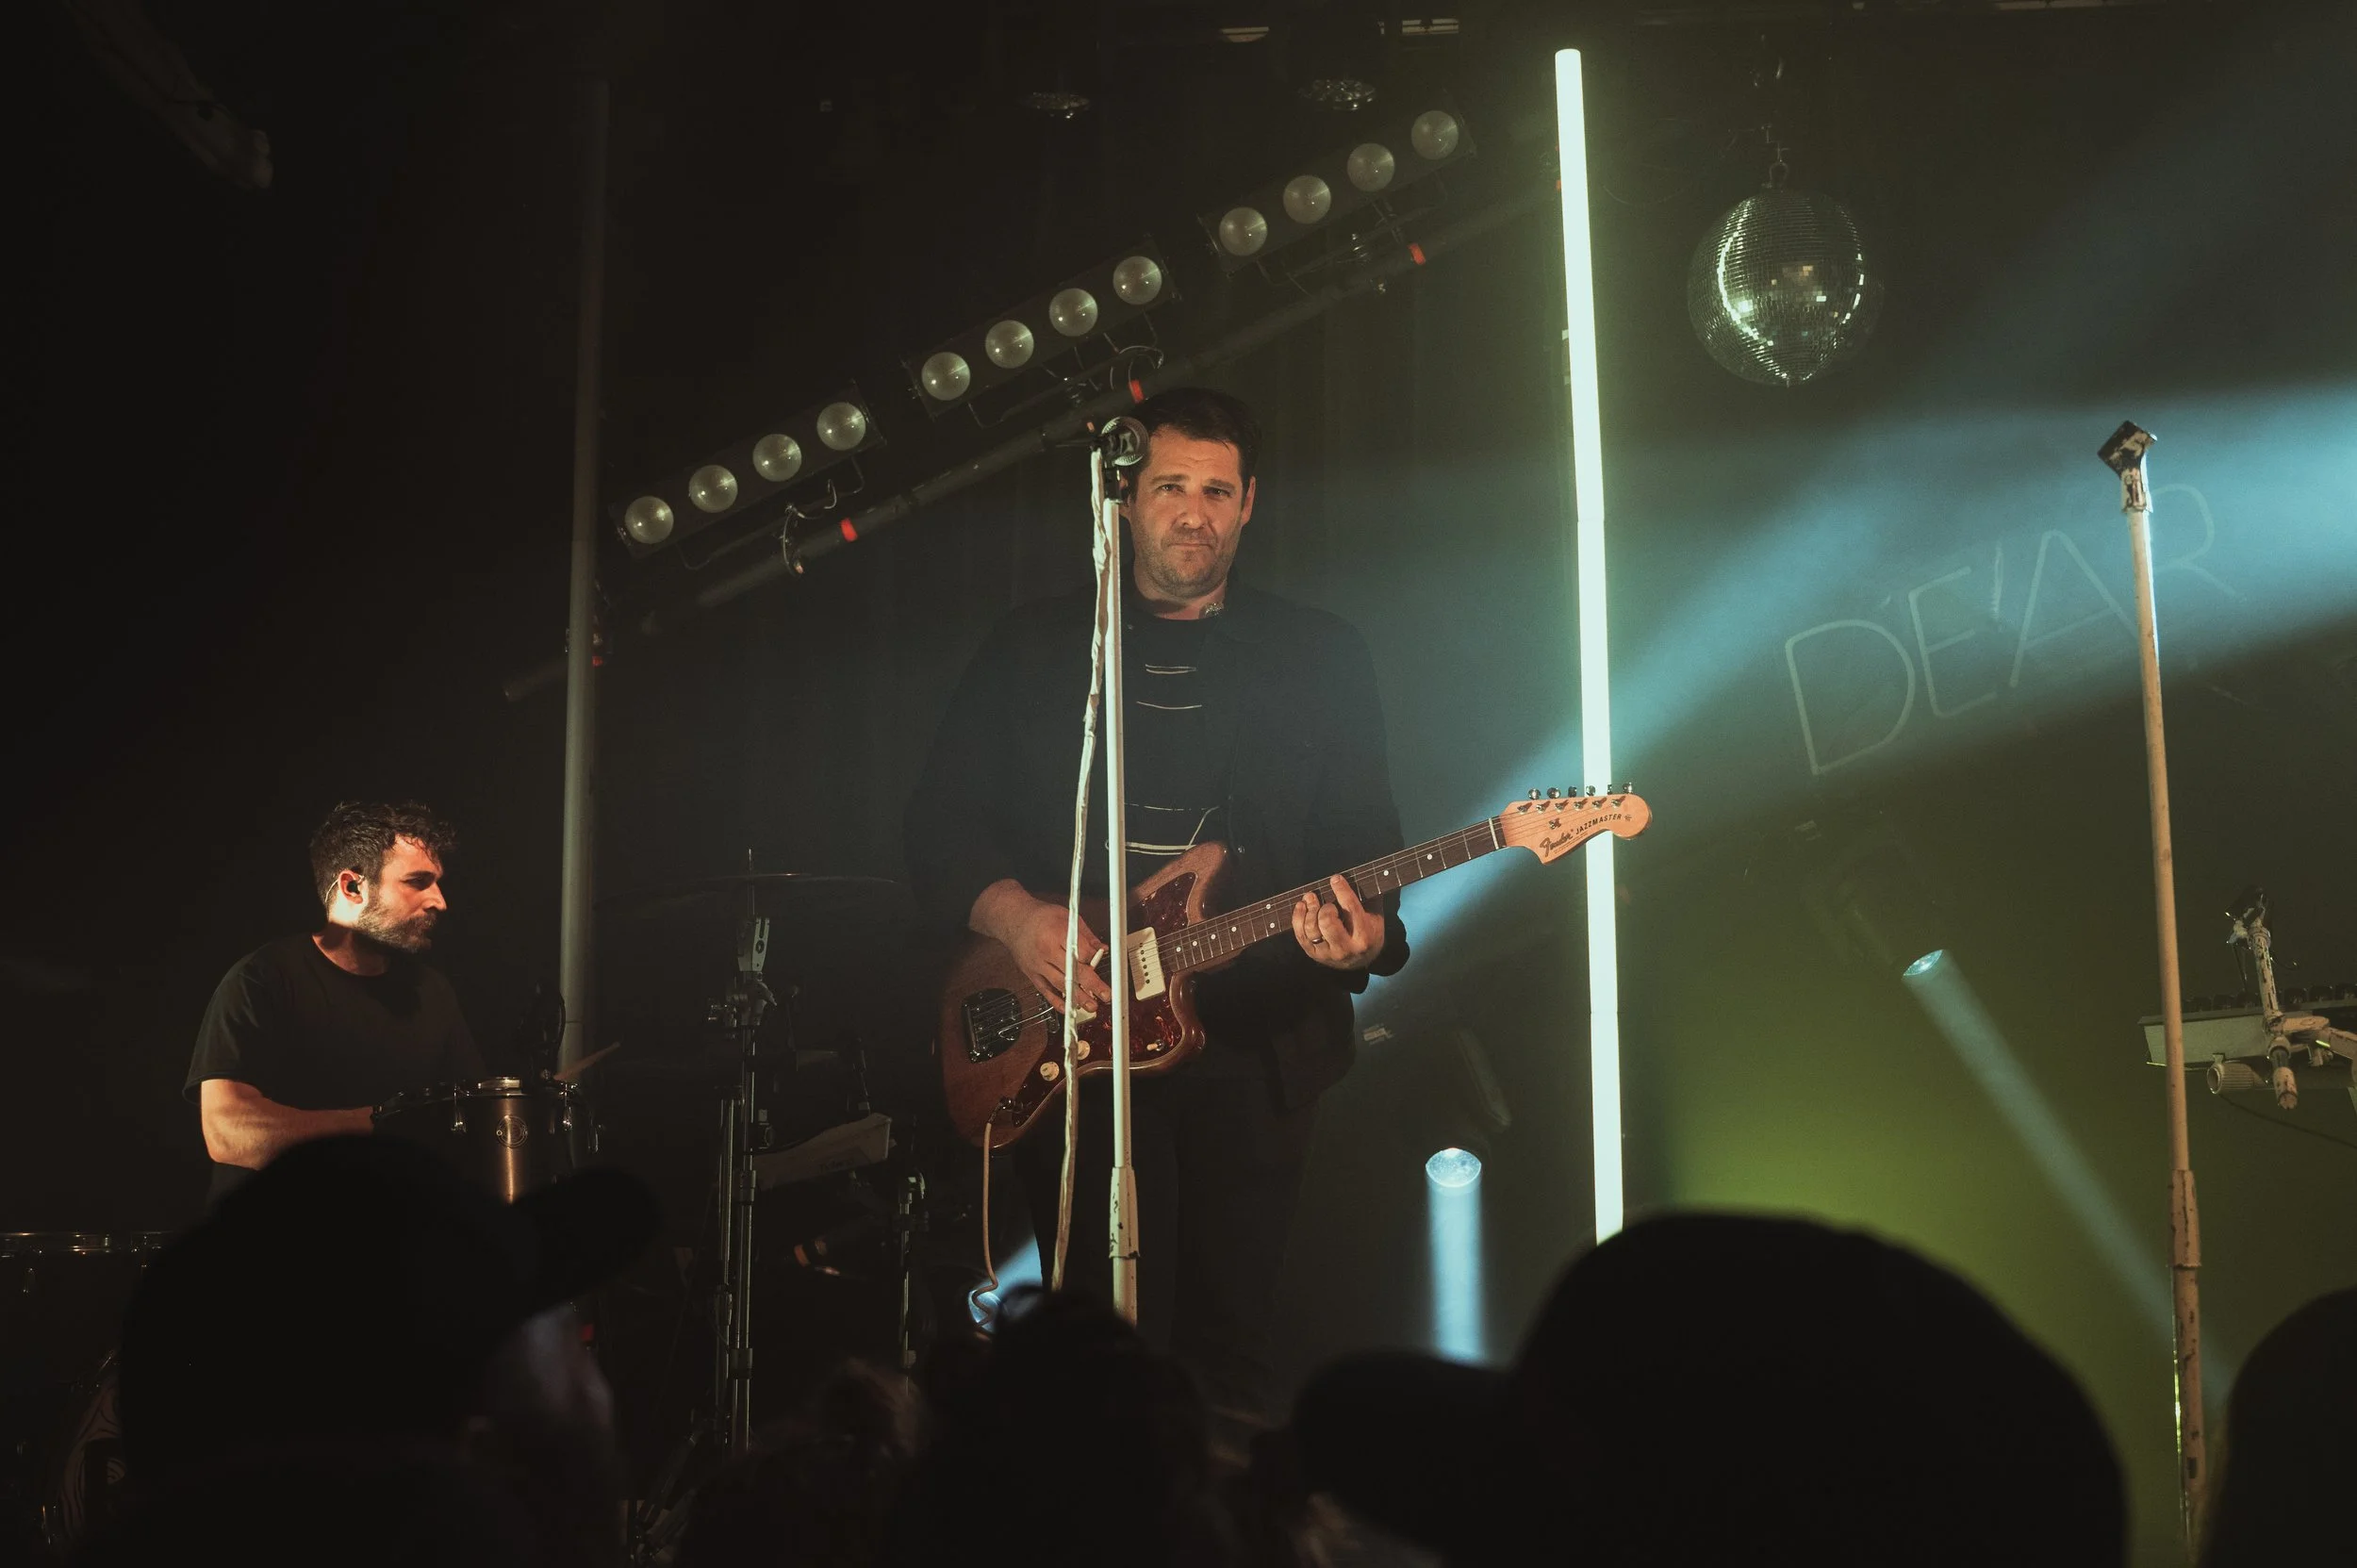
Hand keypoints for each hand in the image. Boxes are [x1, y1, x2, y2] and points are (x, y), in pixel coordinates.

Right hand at [971, 881, 1114, 1013]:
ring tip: (1091, 1006)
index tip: (1100, 962)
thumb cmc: (1040, 916)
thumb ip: (1086, 934)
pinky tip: (1069, 1009)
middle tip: (1105, 995)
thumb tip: (1102, 949)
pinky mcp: (1032, 974)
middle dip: (1092, 985)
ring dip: (1077, 997)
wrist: (1012, 920)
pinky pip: (1045, 991)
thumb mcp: (1067, 916)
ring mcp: (1038, 965)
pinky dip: (1057, 1002)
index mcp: (1057, 933)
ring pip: (1060, 984)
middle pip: (1072, 971)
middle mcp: (1046, 951)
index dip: (1093, 959)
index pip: (1081, 952)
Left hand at [1292, 874, 1385, 971]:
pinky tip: (1301, 906)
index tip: (1335, 879)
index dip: (1341, 890)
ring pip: (1312, 929)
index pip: (1351, 909)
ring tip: (1310, 899)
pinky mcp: (1315, 955)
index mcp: (1365, 936)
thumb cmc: (1369, 932)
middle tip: (1327, 902)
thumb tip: (1364, 875)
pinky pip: (1301, 936)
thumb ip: (1369, 898)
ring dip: (1309, 910)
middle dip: (1325, 907)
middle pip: (1327, 922)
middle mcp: (1346, 948)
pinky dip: (1298, 918)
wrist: (1362, 961)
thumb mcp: (1375, 916)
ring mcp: (1329, 953)